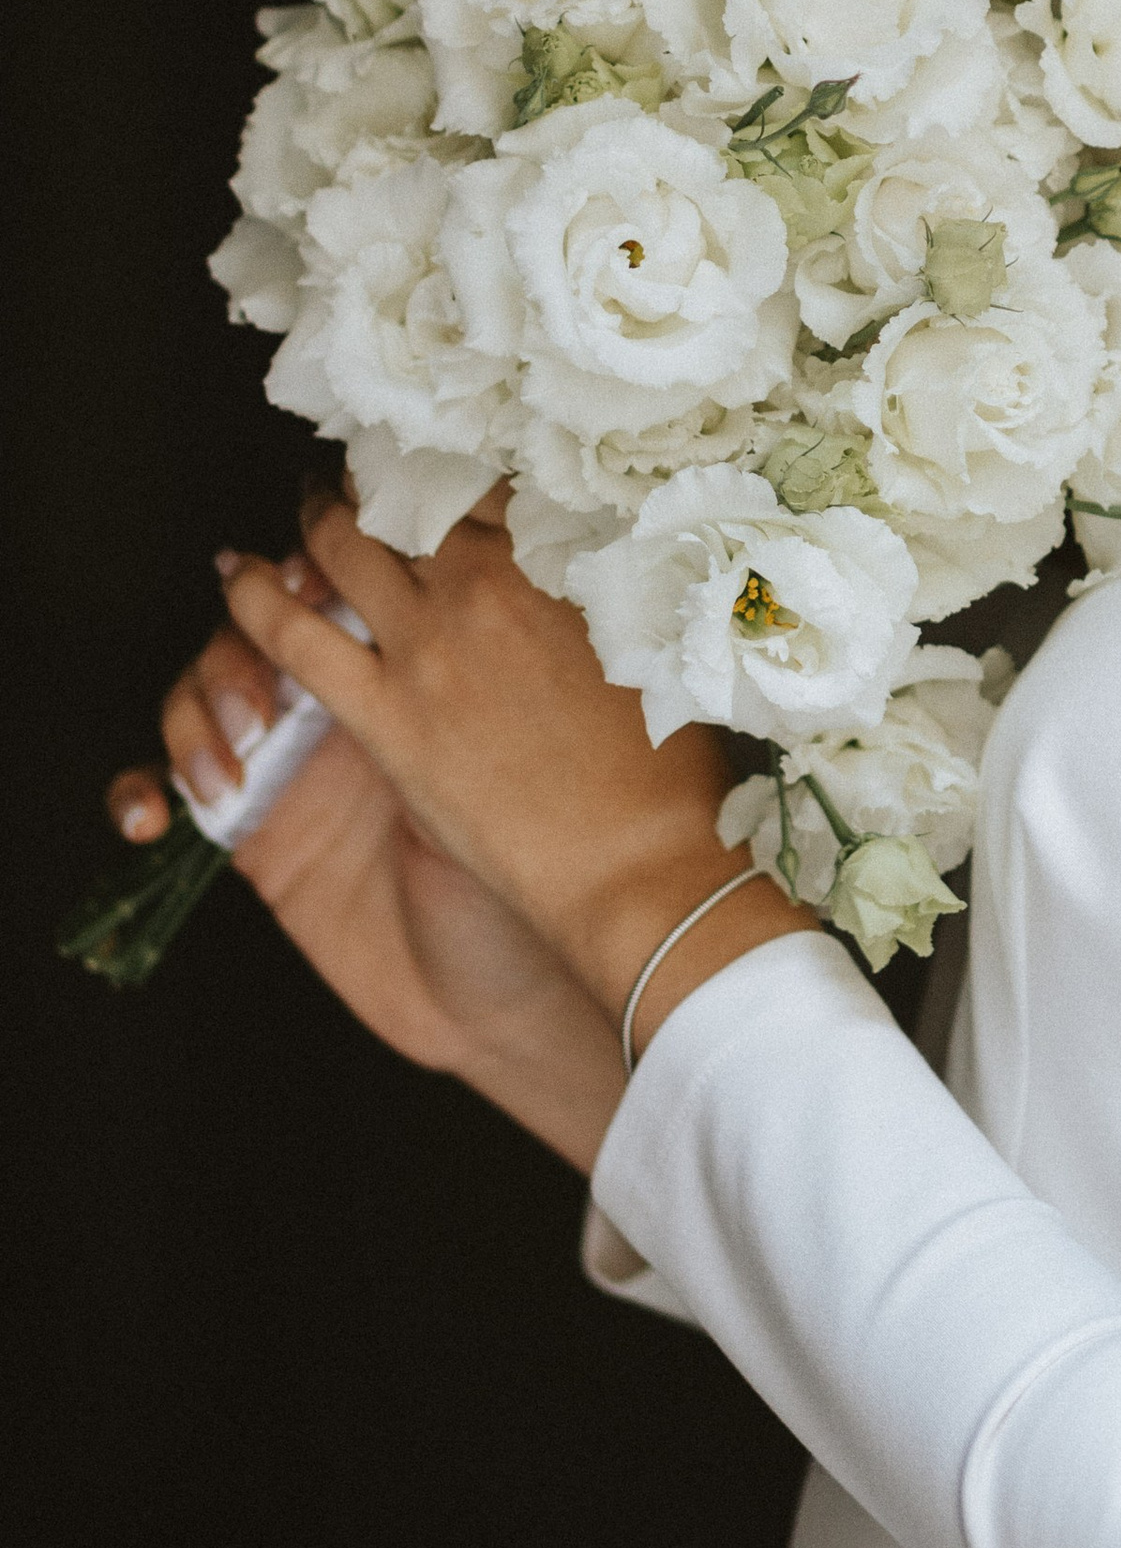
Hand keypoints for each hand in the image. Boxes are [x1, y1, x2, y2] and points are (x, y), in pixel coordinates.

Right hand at [110, 551, 628, 1165]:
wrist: (518, 994)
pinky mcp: (251, 830)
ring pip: (209, 677)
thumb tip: (476, 556)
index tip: (322, 569)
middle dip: (255, 606)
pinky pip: (164, 786)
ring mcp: (297, 759)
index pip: (351, 568)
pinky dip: (141, 787)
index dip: (323, 553)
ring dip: (206, 694)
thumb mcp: (526, 744)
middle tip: (270, 638)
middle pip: (266, 605)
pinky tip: (152, 819)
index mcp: (427, 655)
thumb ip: (485, 655)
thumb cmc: (553, 863)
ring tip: (245, 743)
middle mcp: (356, 694)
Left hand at [214, 491, 816, 1061]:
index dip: (461, 459)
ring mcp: (425, 648)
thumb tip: (603, 549)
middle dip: (385, 472)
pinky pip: (291, 635)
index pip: (489, 475)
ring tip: (314, 503)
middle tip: (374, 466)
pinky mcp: (382, 717)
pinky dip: (255, 597)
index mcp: (557, 561)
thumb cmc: (673, 770)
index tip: (450, 454)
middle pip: (410, 495)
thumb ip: (613, 590)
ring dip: (321, 514)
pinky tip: (233, 574)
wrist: (637, 866)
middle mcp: (483, 585)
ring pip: (342, 546)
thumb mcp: (661, 647)